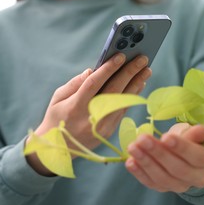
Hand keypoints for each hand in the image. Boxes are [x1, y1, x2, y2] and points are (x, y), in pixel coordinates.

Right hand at [27, 53, 151, 174]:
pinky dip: (132, 95)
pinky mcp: (110, 131)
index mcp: (75, 107)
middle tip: (142, 59)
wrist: (59, 149)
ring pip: (123, 100)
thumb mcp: (58, 98)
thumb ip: (75, 83)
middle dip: (129, 72)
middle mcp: (92, 117)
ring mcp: (103, 126)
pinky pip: (124, 109)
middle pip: (114, 91)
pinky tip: (139, 84)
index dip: (108, 69)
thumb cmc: (56, 118)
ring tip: (146, 69)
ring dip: (137, 83)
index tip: (121, 55)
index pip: (94, 84)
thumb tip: (93, 70)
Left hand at [125, 123, 203, 192]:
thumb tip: (199, 130)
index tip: (165, 137)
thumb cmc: (190, 140)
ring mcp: (180, 186)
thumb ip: (194, 133)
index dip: (181, 147)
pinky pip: (151, 183)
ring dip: (145, 162)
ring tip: (133, 147)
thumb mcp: (193, 133)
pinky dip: (139, 172)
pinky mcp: (164, 188)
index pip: (197, 156)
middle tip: (142, 139)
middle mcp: (197, 177)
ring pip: (162, 178)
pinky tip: (130, 161)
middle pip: (177, 169)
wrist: (186, 157)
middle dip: (158, 153)